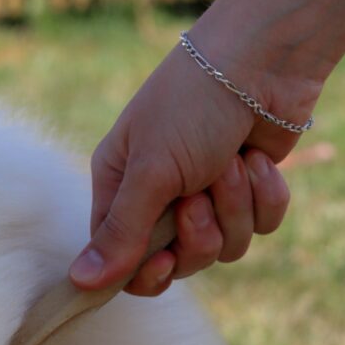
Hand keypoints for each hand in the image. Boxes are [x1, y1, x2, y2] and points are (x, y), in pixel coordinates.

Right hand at [68, 33, 313, 295]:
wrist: (262, 62)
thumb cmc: (192, 106)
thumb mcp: (149, 172)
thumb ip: (120, 233)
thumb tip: (79, 283)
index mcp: (121, 186)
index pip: (122, 258)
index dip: (145, 271)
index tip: (164, 262)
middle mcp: (161, 195)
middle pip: (180, 261)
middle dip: (199, 233)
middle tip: (199, 197)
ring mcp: (209, 193)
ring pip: (226, 246)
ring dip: (234, 206)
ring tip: (232, 163)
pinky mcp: (251, 188)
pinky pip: (262, 224)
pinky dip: (264, 195)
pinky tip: (258, 160)